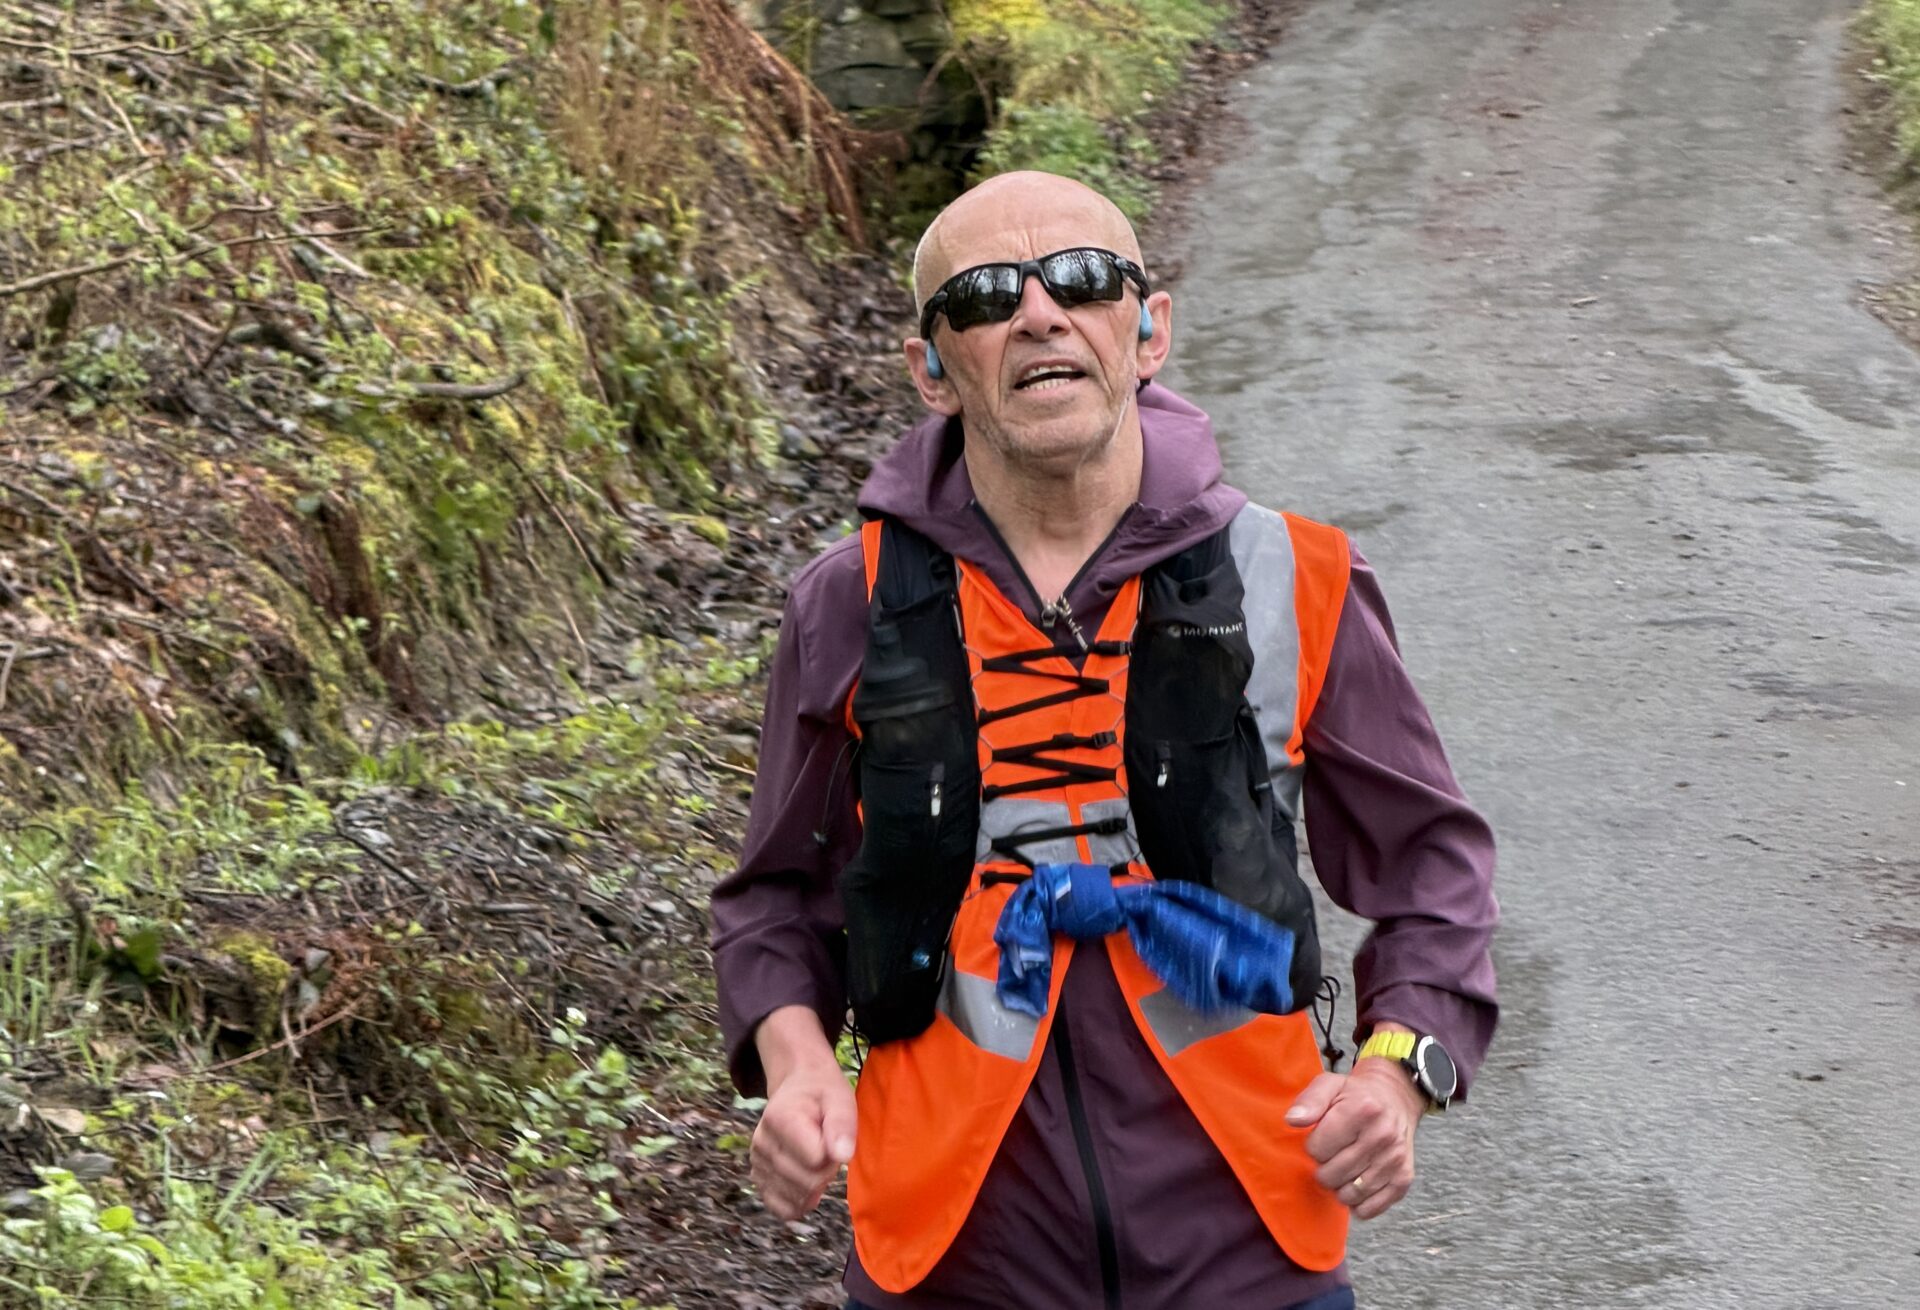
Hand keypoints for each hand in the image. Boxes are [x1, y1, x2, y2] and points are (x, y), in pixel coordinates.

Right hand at [750, 1009, 856, 1219]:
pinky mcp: (758, 1179)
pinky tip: (807, 1184)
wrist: (797, 1088)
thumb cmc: (822, 1094)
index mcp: (780, 1119)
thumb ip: (842, 1124)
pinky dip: (800, 1203)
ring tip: (816, 1158)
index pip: (816, 1160)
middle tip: (827, 1147)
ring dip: (816, 1186)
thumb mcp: (839, 1097)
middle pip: (807, 1182)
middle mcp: (762, 1143)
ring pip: (797, 1200)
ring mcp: (757, 1163)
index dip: (834, 1153)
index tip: (833, 1135)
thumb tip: (842, 1156)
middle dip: (827, 1171)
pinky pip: (781, 1209)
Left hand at [1285, 1057, 1424, 1220]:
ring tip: (1342, 1168)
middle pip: (1331, 1175)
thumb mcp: (1329, 1085)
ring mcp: (1394, 1159)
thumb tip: (1293, 1120)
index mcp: (1362, 1109)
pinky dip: (1358, 1204)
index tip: (1322, 1138)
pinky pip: (1370, 1208)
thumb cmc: (1356, 1095)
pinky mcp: (1403, 1178)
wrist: (1395, 1101)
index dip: (1313, 1146)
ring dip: (1339, 1186)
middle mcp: (1382, 1136)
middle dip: (1324, 1167)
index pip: (1317, 1149)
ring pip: (1349, 1194)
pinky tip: (1355, 1185)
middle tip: (1331, 1155)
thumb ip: (1309, 1101)